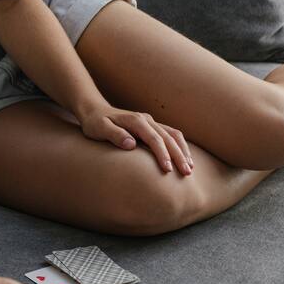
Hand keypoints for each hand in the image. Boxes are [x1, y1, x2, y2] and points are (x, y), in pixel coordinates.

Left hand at [77, 105, 193, 174]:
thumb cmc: (94, 122)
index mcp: (136, 121)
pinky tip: (184, 158)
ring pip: (173, 135)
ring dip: (183, 150)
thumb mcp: (99, 128)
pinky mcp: (151, 126)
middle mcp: (146, 119)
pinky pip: (170, 134)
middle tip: (186, 173)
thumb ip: (114, 135)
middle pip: (168, 138)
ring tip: (190, 168)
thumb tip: (131, 144)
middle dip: (178, 156)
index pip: (154, 139)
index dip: (162, 154)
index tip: (168, 170)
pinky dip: (179, 146)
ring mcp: (150, 121)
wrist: (94, 110)